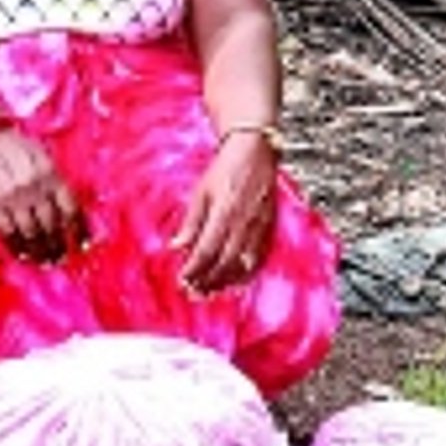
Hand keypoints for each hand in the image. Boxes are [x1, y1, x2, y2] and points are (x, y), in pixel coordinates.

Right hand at [0, 125, 89, 263]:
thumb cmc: (18, 152)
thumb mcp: (44, 160)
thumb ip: (57, 185)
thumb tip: (71, 219)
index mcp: (51, 174)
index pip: (70, 209)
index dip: (78, 231)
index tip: (81, 247)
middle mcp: (34, 187)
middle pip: (51, 225)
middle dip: (57, 245)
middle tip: (60, 258)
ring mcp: (12, 197)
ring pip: (30, 232)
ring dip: (39, 251)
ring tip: (44, 261)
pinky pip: (7, 232)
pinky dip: (16, 247)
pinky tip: (23, 255)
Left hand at [171, 132, 277, 293]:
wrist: (255, 152)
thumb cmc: (226, 168)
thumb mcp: (201, 192)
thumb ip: (191, 222)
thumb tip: (176, 247)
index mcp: (224, 213)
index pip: (206, 250)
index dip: (194, 269)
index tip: (182, 280)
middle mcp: (244, 223)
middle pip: (224, 263)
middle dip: (208, 281)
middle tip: (194, 293)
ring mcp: (260, 227)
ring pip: (243, 265)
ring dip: (226, 282)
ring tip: (210, 292)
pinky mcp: (270, 229)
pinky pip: (260, 259)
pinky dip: (247, 275)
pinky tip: (235, 282)